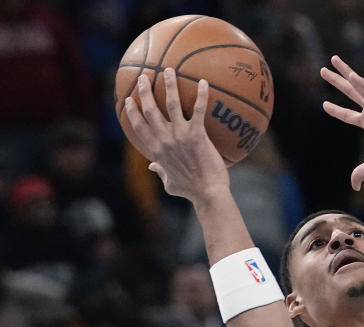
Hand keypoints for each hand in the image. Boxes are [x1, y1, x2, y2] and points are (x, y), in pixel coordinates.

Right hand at [124, 68, 228, 202]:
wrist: (208, 193)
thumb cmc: (190, 191)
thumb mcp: (169, 183)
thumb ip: (160, 172)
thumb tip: (152, 167)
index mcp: (156, 151)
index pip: (138, 126)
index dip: (132, 111)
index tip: (129, 99)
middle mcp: (164, 140)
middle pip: (149, 110)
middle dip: (144, 92)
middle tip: (143, 77)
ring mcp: (180, 136)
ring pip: (171, 104)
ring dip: (169, 85)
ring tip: (169, 70)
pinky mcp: (198, 135)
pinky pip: (199, 110)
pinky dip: (202, 95)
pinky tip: (204, 82)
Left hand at [320, 55, 363, 190]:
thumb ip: (361, 173)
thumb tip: (354, 187)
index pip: (349, 116)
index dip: (336, 110)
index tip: (324, 104)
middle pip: (350, 93)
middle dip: (337, 81)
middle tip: (323, 69)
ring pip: (359, 85)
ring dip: (346, 73)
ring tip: (333, 60)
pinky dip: (363, 83)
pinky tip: (351, 75)